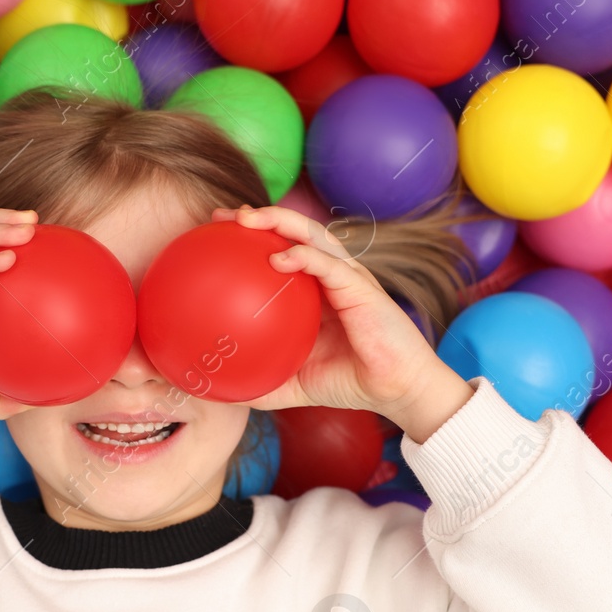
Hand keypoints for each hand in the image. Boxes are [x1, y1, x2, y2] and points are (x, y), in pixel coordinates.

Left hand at [211, 204, 474, 442]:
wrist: (396, 392)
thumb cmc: (349, 382)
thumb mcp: (293, 384)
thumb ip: (260, 382)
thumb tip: (217, 394)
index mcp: (315, 291)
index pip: (281, 250)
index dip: (251, 236)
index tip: (215, 233)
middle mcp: (331, 276)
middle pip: (293, 232)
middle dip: (259, 217)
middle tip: (222, 217)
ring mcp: (348, 278)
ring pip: (312, 235)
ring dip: (280, 221)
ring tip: (247, 219)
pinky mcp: (362, 289)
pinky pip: (330, 265)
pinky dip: (304, 256)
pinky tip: (278, 258)